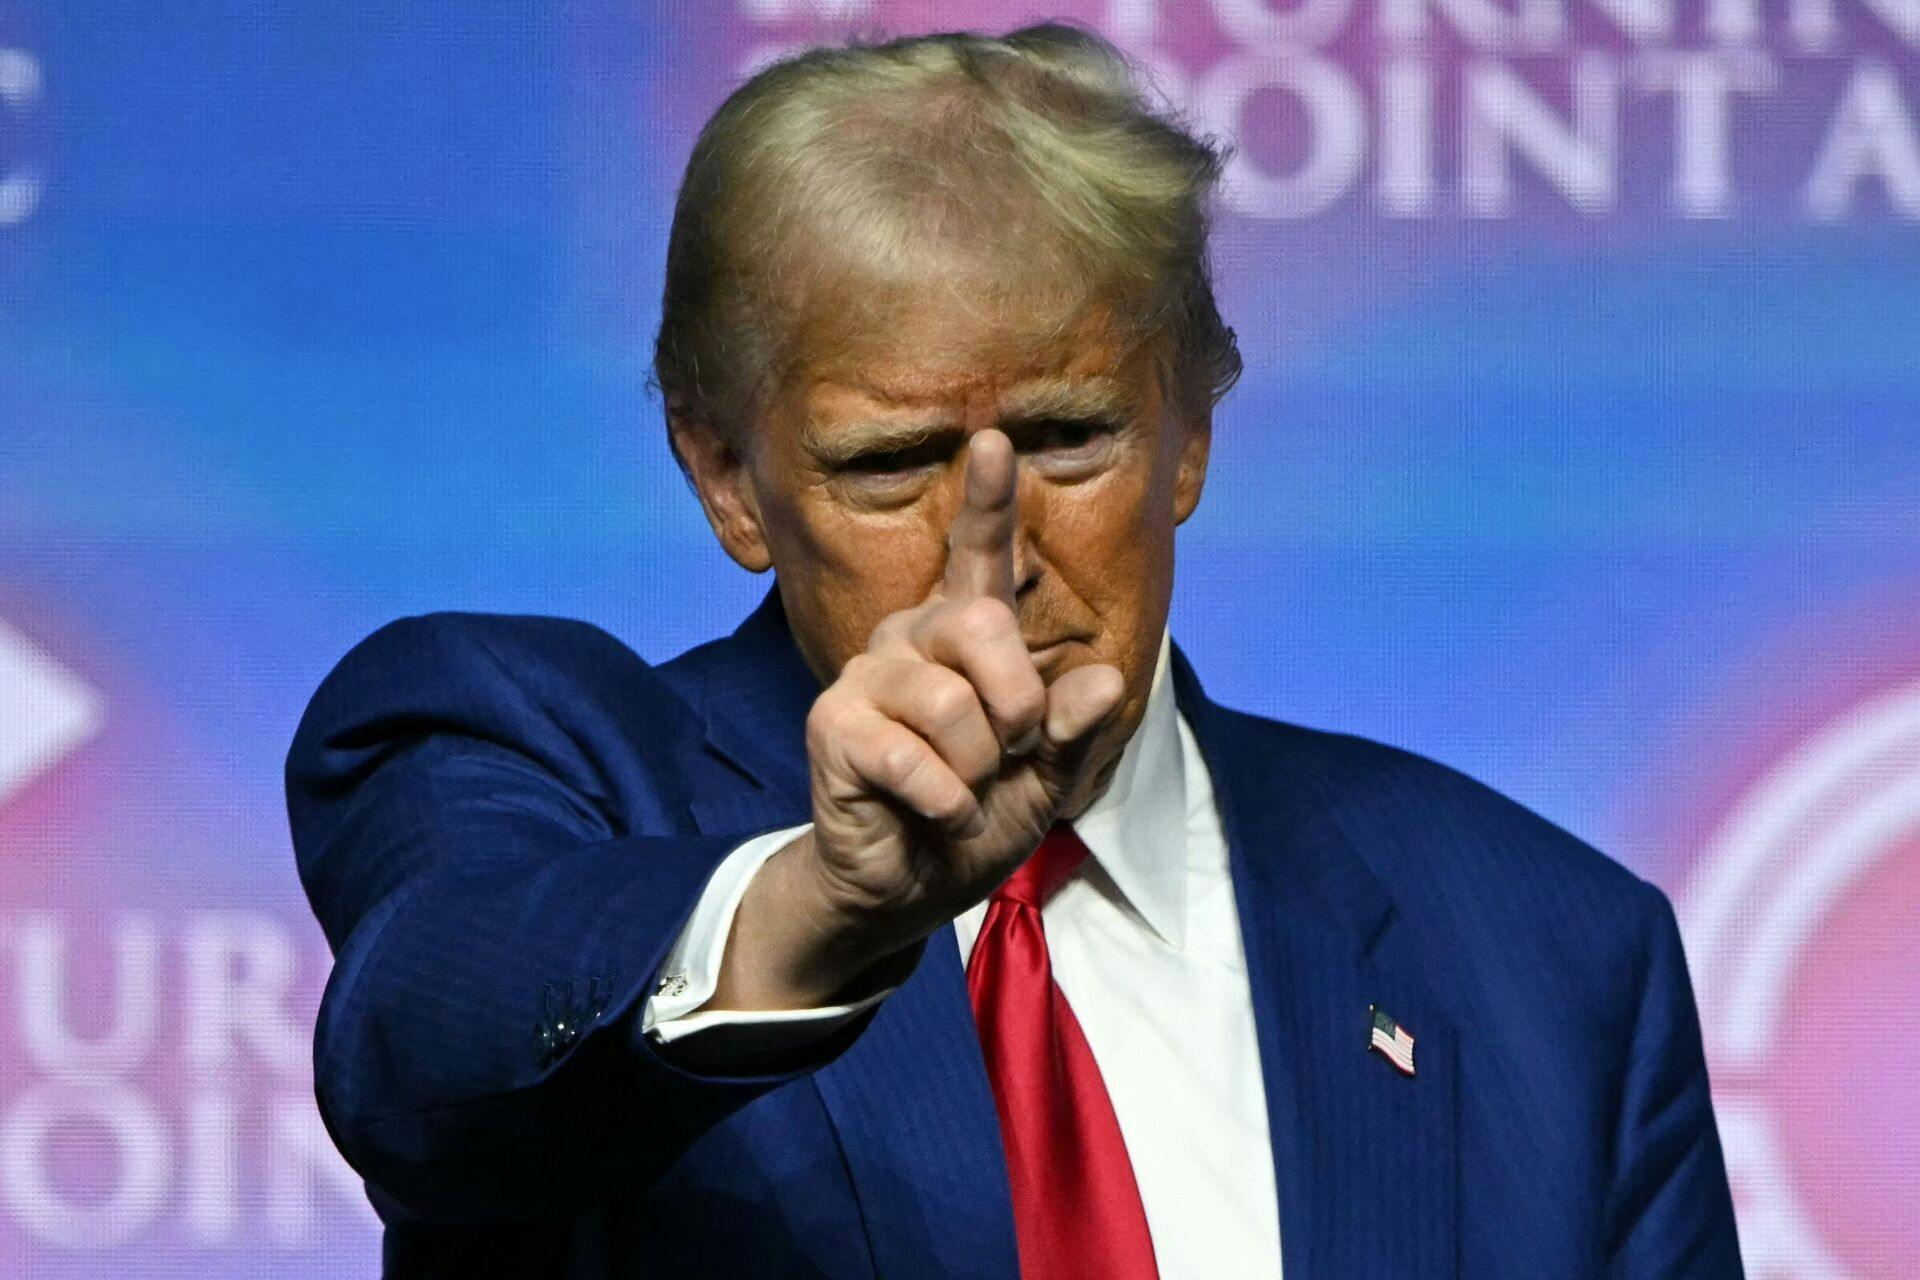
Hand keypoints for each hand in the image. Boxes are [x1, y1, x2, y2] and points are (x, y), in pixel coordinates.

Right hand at [712, 430, 1124, 1010]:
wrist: (909, 888)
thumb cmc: (976, 819)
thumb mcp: (1046, 778)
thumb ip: (1075, 729)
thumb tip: (1106, 680)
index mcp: (963, 638)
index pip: (977, 557)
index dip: (988, 500)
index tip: (994, 440)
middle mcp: (910, 639)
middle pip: (984, 626)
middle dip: (1018, 708)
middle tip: (1006, 758)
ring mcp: (866, 678)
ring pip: (955, 704)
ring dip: (980, 770)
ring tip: (960, 792)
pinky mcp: (833, 727)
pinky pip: (918, 758)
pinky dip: (947, 803)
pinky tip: (933, 815)